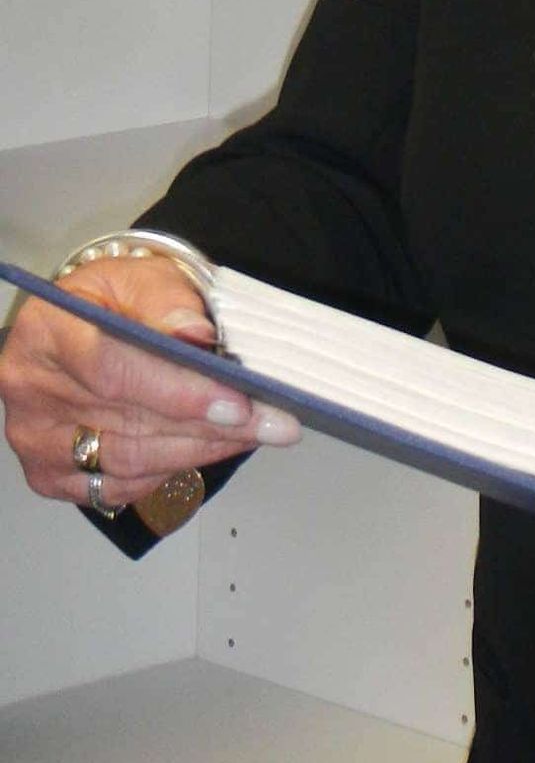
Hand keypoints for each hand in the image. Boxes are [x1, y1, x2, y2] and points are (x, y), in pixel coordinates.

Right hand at [0, 256, 299, 513]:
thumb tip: (198, 337)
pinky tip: (217, 446)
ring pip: (131, 461)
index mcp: (48, 332)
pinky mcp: (52, 475)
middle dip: (211, 425)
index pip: (112, 368)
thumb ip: (168, 304)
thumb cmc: (113, 299)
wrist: (82, 323)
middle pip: (128, 423)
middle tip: (273, 421)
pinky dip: (176, 468)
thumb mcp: (142, 278)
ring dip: (203, 450)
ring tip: (258, 432)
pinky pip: (122, 485)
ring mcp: (38, 440)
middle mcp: (32, 392)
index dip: (178, 391)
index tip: (236, 402)